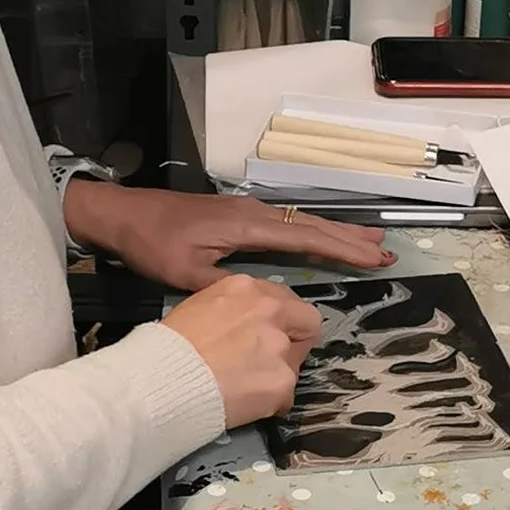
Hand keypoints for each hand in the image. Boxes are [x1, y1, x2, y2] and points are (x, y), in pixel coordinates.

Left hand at [64, 177, 389, 289]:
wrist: (122, 215)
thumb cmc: (151, 243)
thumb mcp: (186, 273)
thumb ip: (228, 285)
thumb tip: (265, 298)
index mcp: (248, 224)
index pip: (307, 237)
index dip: (343, 250)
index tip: (374, 259)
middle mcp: (254, 212)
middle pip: (313, 225)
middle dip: (351, 239)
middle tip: (386, 250)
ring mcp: (247, 211)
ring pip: (303, 221)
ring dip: (337, 233)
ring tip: (369, 242)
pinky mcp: (239, 215)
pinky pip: (287, 223)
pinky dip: (313, 231)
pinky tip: (321, 237)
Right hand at [162, 272, 326, 429]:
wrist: (164, 380)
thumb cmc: (170, 347)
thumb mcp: (199, 306)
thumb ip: (232, 309)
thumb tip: (244, 324)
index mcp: (247, 288)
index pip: (285, 299)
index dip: (281, 319)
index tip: (271, 333)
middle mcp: (270, 311)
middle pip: (306, 322)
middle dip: (296, 341)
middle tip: (271, 360)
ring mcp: (279, 347)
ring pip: (293, 363)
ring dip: (275, 375)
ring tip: (245, 387)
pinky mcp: (282, 381)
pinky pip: (285, 396)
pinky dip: (270, 402)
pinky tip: (245, 404)